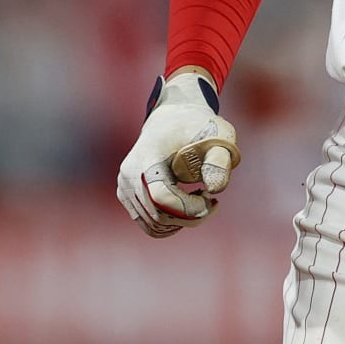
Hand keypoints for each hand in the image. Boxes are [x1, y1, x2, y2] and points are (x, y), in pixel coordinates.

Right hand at [116, 71, 240, 237]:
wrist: (173, 119)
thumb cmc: (198, 127)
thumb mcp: (218, 136)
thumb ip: (220, 162)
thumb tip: (216, 190)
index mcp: (147, 158)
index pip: (161, 198)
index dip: (188, 207)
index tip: (212, 199)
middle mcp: (129, 175)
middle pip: (158, 216)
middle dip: (191, 216)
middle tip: (212, 201)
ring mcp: (124, 187)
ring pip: (154, 224)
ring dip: (182, 220)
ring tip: (200, 198)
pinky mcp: (127, 195)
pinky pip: (149, 222)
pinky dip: (171, 220)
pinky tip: (187, 203)